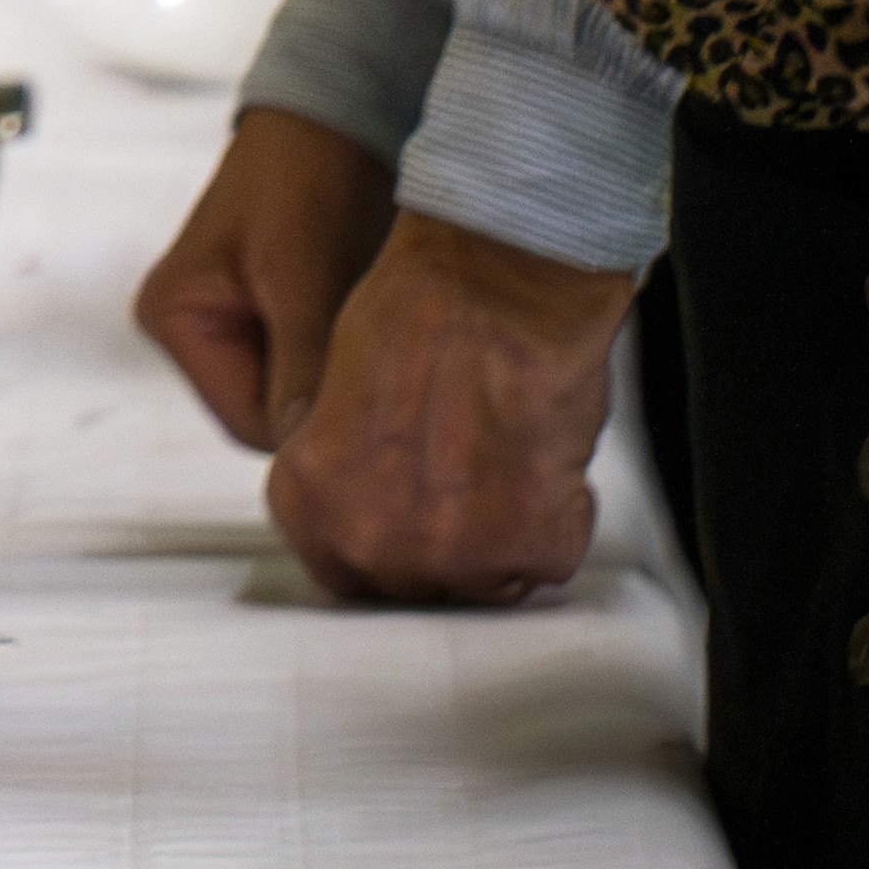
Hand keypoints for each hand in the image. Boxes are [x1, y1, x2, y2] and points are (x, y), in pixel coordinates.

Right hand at [135, 104, 396, 448]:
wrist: (340, 114)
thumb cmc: (303, 172)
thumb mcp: (297, 270)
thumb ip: (298, 362)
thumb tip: (307, 451)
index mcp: (175, 320)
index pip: (248, 422)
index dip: (309, 422)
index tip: (375, 399)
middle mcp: (200, 332)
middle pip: (276, 414)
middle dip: (330, 392)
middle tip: (388, 359)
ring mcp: (243, 326)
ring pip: (305, 394)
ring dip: (347, 372)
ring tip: (383, 328)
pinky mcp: (285, 317)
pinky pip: (323, 365)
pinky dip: (355, 353)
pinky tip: (381, 323)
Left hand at [267, 213, 629, 605]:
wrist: (494, 283)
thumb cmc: (420, 307)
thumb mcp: (335, 389)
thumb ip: (343, 465)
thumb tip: (362, 495)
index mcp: (312, 498)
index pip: (340, 568)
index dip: (380, 538)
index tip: (404, 518)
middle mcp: (374, 538)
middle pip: (412, 585)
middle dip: (440, 544)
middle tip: (465, 485)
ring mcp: (454, 552)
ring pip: (484, 583)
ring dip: (499, 538)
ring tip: (504, 463)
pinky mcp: (531, 545)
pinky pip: (547, 563)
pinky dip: (556, 521)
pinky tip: (541, 461)